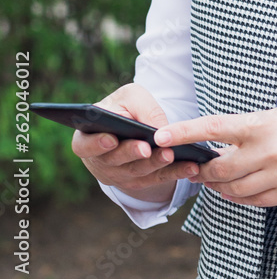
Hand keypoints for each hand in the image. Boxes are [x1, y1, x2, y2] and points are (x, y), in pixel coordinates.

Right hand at [71, 83, 199, 200]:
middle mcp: (100, 162)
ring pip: (138, 173)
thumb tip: (159, 130)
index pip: (84, 145)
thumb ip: (142, 109)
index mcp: (87, 138)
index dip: (96, 144)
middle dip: (132, 154)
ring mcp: (119, 176)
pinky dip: (174, 173)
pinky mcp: (139, 182)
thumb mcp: (132, 97)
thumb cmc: (126, 107)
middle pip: (115, 162)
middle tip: (146, 149)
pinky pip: (157, 179)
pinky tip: (191, 167)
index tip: (111, 140)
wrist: (133, 121)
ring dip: (155, 165)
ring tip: (172, 155)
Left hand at [153, 102, 276, 207]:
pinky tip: (243, 188)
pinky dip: (243, 197)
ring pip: (235, 191)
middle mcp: (270, 150)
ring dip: (222, 187)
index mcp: (264, 123)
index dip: (185, 132)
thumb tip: (221, 148)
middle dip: (205, 172)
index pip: (215, 127)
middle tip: (199, 168)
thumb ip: (250, 130)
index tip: (162, 136)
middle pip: (220, 170)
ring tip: (221, 179)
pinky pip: (256, 202)